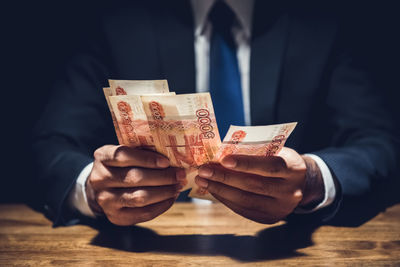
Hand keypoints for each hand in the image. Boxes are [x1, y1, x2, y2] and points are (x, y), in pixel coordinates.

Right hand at [86, 145, 186, 225]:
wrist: (102, 189)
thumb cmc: (122, 166)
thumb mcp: (126, 153)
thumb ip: (143, 152)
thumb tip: (174, 157)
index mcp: (102, 157)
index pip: (123, 155)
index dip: (147, 159)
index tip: (167, 161)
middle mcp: (99, 179)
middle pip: (134, 178)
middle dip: (162, 177)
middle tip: (180, 175)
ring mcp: (105, 200)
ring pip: (140, 198)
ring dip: (164, 192)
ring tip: (177, 186)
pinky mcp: (116, 217)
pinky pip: (143, 213)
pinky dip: (161, 206)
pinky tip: (170, 198)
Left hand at [195, 147, 323, 223]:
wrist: (299, 183)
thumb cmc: (280, 159)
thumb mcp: (274, 150)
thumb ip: (254, 151)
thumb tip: (221, 152)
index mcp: (293, 169)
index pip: (269, 166)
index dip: (246, 163)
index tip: (223, 159)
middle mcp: (290, 192)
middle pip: (254, 185)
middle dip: (225, 177)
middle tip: (204, 170)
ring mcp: (280, 208)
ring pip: (246, 200)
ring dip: (220, 189)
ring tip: (203, 180)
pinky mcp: (269, 218)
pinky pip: (243, 210)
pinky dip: (225, 199)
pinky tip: (213, 189)